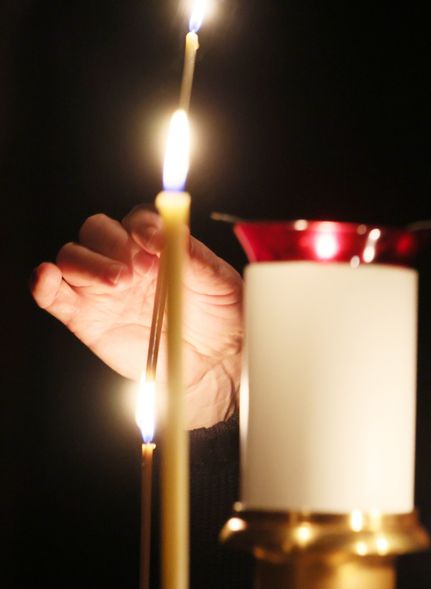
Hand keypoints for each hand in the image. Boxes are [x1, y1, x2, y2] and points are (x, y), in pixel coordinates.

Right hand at [31, 207, 242, 429]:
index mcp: (158, 244)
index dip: (142, 224)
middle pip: (97, 230)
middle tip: (138, 270)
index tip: (154, 241)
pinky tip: (48, 280)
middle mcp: (124, 258)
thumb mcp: (220, 283)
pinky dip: (43, 284)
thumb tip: (168, 233)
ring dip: (88, 264)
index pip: (138, 218)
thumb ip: (195, 256)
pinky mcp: (83, 315)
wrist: (213, 362)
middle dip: (112, 243)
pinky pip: (52, 294)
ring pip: (72, 256)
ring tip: (119, 284)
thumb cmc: (222, 316)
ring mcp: (100, 286)